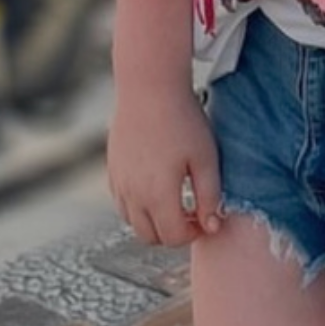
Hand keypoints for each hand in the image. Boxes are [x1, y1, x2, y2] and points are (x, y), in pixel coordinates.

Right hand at [106, 86, 222, 248]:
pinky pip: (122, 203)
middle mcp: (133, 193)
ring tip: (176, 201)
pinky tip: (157, 187)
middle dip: (173, 233)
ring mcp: (119, 183)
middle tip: (193, 214)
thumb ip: (210, 197)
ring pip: (133, 222)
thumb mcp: (206, 159)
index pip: (173, 237)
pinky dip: (138, 207)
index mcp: (158, 194)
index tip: (206, 219)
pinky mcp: (112, 171)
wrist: (149, 88)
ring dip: (154, 221)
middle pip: (150, 237)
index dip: (193, 234)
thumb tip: (212, 226)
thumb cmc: (182, 120)